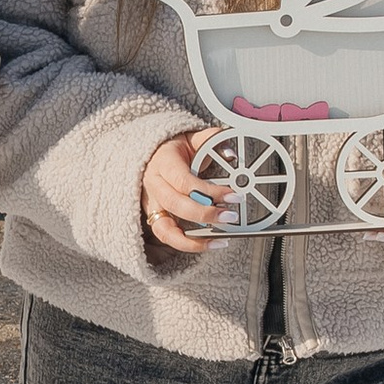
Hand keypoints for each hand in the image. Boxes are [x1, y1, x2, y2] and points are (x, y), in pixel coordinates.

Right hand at [143, 130, 229, 253]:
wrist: (151, 155)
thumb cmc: (174, 149)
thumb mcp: (192, 138)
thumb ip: (212, 140)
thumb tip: (230, 153)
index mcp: (163, 162)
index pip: (184, 181)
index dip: (209, 191)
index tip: (232, 195)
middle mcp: (153, 185)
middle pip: (176, 205)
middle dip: (205, 214)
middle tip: (230, 216)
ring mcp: (152, 204)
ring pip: (166, 228)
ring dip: (193, 239)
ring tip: (219, 240)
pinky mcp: (154, 218)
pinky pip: (167, 237)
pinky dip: (187, 245)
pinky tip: (209, 244)